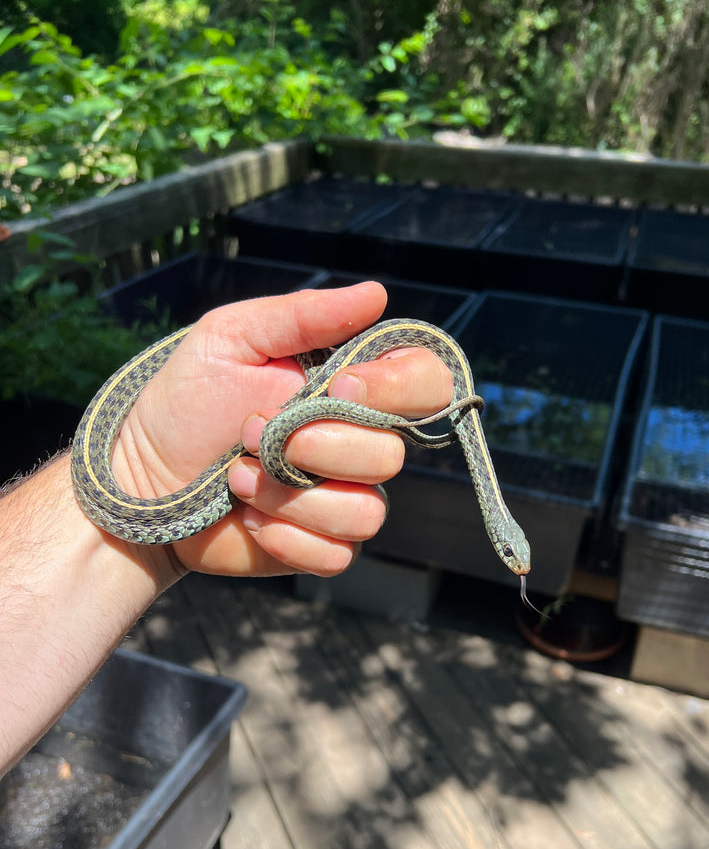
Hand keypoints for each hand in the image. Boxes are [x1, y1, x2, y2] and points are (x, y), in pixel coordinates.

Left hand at [111, 282, 452, 578]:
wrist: (141, 480)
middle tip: (251, 433)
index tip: (341, 385)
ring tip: (240, 478)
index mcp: (350, 389)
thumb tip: (376, 294)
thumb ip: (301, 316)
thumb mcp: (230, 339)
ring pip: (367, 512)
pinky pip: (337, 554)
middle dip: (315, 446)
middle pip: (391, 454)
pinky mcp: (321, 547)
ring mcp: (342, 499)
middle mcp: (357, 444)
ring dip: (292, 497)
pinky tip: (249, 519)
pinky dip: (286, 538)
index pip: (426, 383)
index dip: (400, 387)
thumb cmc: (185, 403)